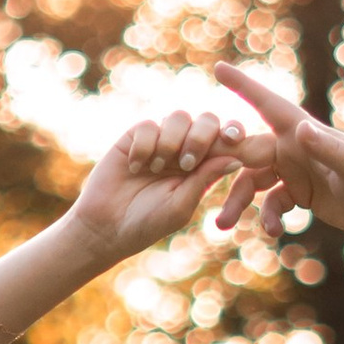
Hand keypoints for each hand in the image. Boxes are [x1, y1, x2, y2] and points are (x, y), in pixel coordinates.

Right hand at [68, 107, 283, 268]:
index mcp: (205, 167)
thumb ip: (205, 178)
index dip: (233, 133)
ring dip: (171, 142)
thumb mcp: (181, 205)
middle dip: (201, 136)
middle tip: (187, 162)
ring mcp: (161, 141)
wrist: (106, 225)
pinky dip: (144, 145)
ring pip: (178, 117)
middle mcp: (186, 149)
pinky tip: (135, 166)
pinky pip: (148, 125)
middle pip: (206, 120)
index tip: (232, 139)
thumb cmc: (148, 222)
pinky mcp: (136, 137)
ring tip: (156, 169)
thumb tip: (236, 158)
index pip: (226, 141)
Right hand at [213, 63, 343, 238]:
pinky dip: (266, 216)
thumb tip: (300, 128)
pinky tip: (272, 233)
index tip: (219, 67)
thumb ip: (327, 149)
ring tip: (222, 224)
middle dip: (221, 165)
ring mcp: (294, 169)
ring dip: (237, 201)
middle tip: (198, 180)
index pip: (268, 104)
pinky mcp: (299, 192)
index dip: (244, 85)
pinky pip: (270, 202)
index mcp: (302, 132)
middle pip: (246, 151)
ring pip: (251, 181)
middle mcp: (294, 146)